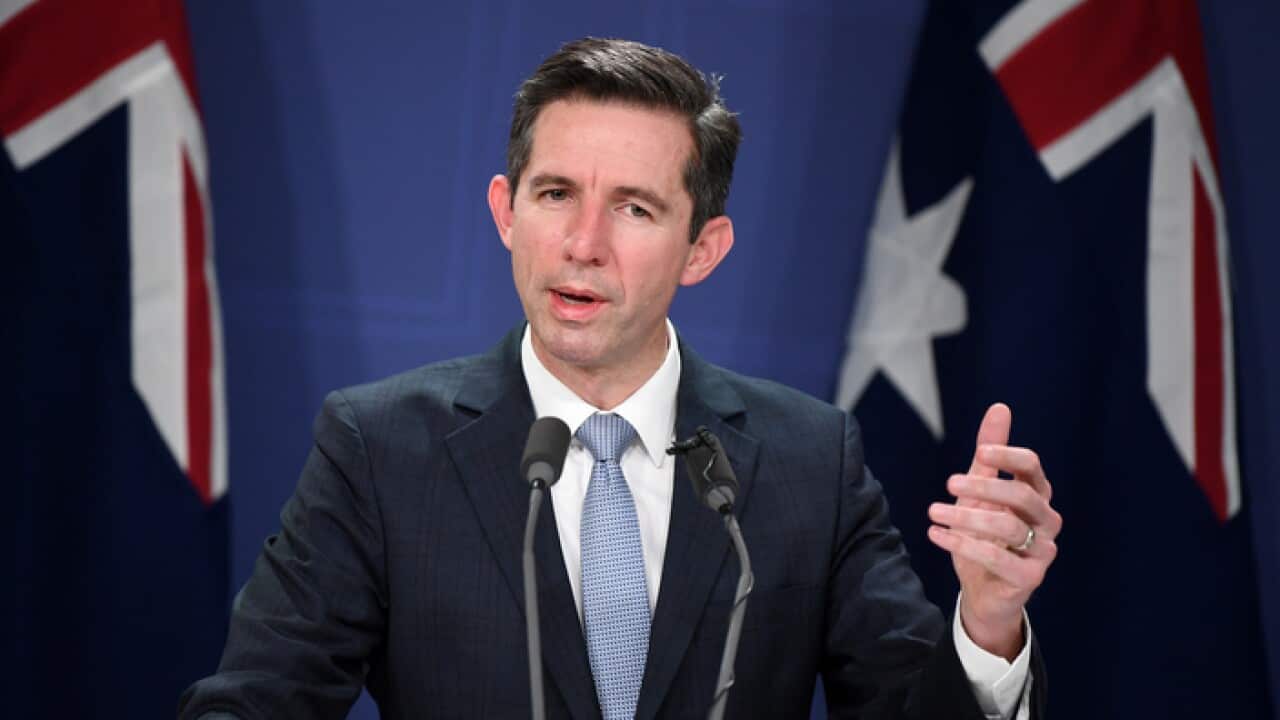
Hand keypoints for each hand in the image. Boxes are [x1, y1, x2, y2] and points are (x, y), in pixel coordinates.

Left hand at [926, 403, 1061, 659]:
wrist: (984, 589)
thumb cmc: (985, 533)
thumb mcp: (982, 490)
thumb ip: (989, 454)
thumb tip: (1000, 407)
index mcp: (1037, 495)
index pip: (1032, 468)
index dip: (1009, 456)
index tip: (980, 453)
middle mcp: (1046, 520)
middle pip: (1021, 495)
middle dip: (983, 486)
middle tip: (948, 483)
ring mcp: (1042, 550)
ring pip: (1008, 526)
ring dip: (966, 516)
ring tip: (935, 512)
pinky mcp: (1029, 577)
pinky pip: (998, 558)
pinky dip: (963, 544)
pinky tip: (936, 535)